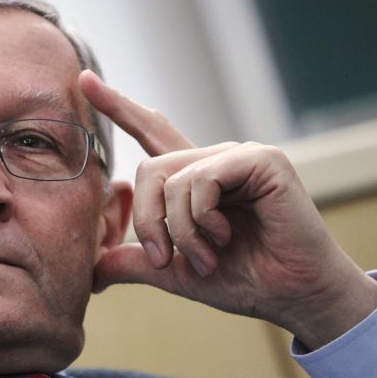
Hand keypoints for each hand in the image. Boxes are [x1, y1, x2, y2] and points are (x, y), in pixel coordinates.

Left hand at [79, 70, 376, 348]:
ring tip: (207, 257)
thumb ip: (135, 263)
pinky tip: (227, 237)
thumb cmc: (243, 280)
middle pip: (147, 171)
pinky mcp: (261, 159)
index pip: (150, 133)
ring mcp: (237, 156)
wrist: (292, 297)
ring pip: (172, 179)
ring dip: (181, 231)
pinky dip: (203, 218)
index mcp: (193, 179)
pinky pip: (202, 180)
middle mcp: (212, 161)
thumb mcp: (175, 273)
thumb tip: (93, 273)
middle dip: (146, 222)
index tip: (83, 80)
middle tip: (164, 260)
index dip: (118, 107)